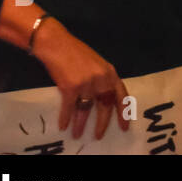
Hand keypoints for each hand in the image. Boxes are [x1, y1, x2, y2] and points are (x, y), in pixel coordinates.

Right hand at [29, 19, 129, 140]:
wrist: (57, 44)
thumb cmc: (76, 53)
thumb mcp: (97, 64)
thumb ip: (103, 79)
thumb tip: (104, 98)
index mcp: (110, 72)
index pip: (121, 95)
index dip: (124, 112)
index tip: (125, 126)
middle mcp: (101, 79)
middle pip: (105, 105)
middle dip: (103, 123)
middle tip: (99, 136)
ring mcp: (86, 83)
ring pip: (86, 110)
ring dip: (81, 124)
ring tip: (77, 135)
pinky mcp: (70, 87)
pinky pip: (69, 108)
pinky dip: (65, 118)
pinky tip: (63, 126)